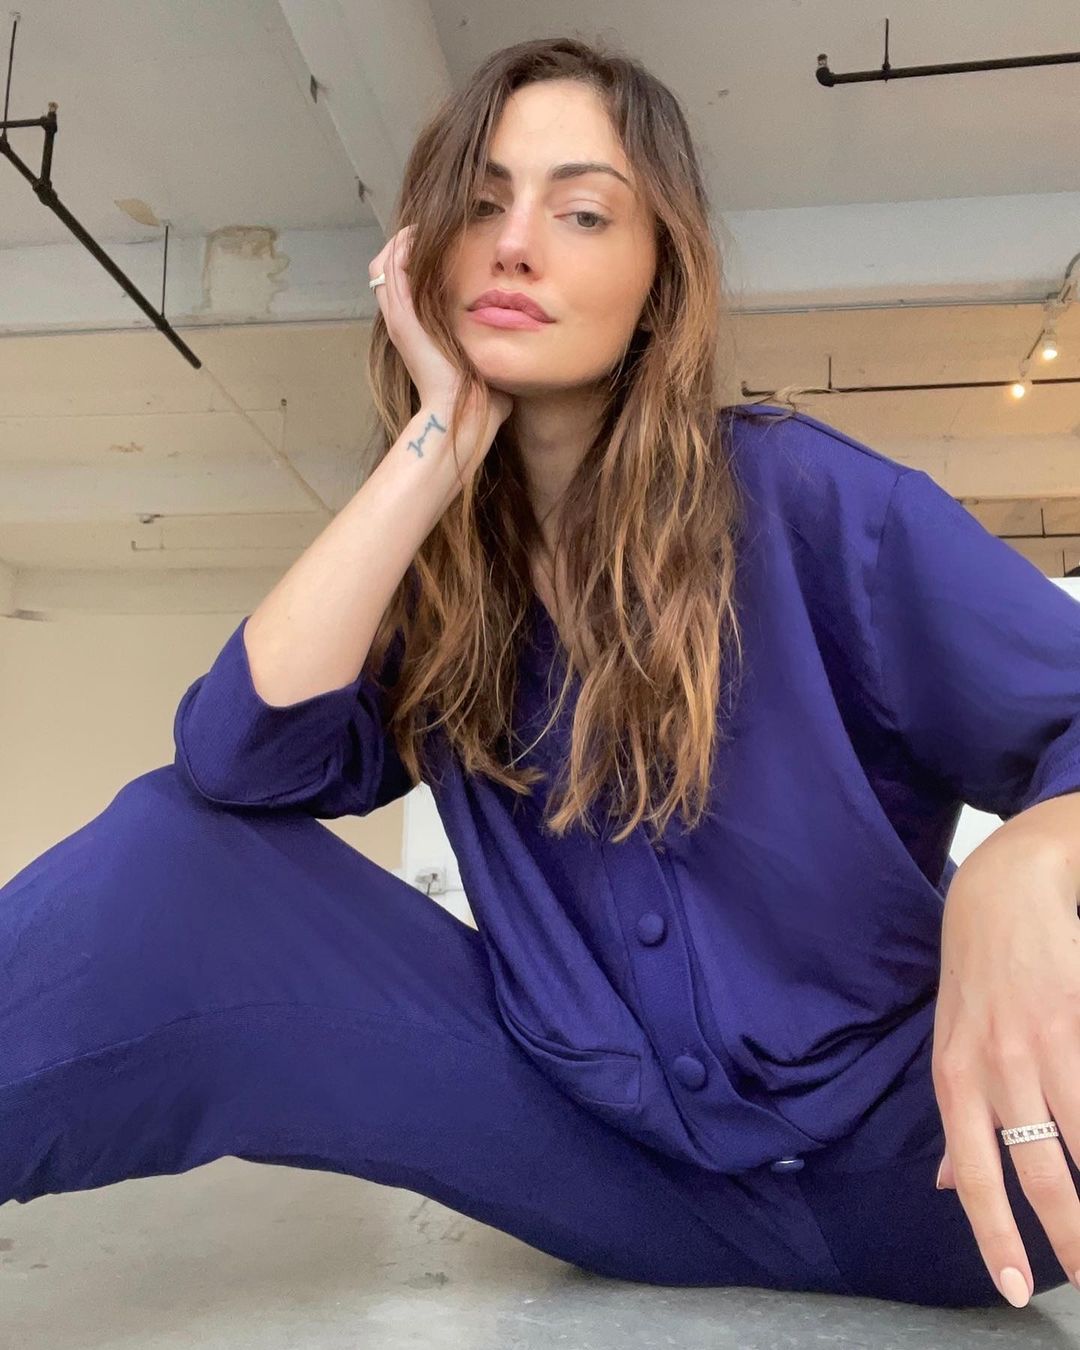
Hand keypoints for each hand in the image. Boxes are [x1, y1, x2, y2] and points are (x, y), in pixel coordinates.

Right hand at [369, 224, 512, 427]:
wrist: (466, 418)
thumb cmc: (483, 399)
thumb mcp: (487, 357)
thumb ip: (495, 340)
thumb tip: (522, 332)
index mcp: (421, 331)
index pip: (409, 280)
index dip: (423, 255)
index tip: (449, 237)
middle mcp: (404, 322)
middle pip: (392, 265)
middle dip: (412, 240)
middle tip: (437, 224)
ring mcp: (399, 319)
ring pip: (388, 261)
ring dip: (407, 238)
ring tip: (430, 222)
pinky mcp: (402, 318)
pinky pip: (393, 267)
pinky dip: (405, 246)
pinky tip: (424, 232)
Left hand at [931, 845, 1079, 1306]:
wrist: (1003, 891)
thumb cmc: (975, 976)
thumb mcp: (947, 1043)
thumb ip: (954, 1117)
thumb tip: (942, 1188)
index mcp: (957, 1078)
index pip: (973, 1173)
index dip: (995, 1235)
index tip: (1017, 1289)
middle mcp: (999, 1066)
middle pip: (1044, 1172)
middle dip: (1074, 1239)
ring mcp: (1048, 1043)